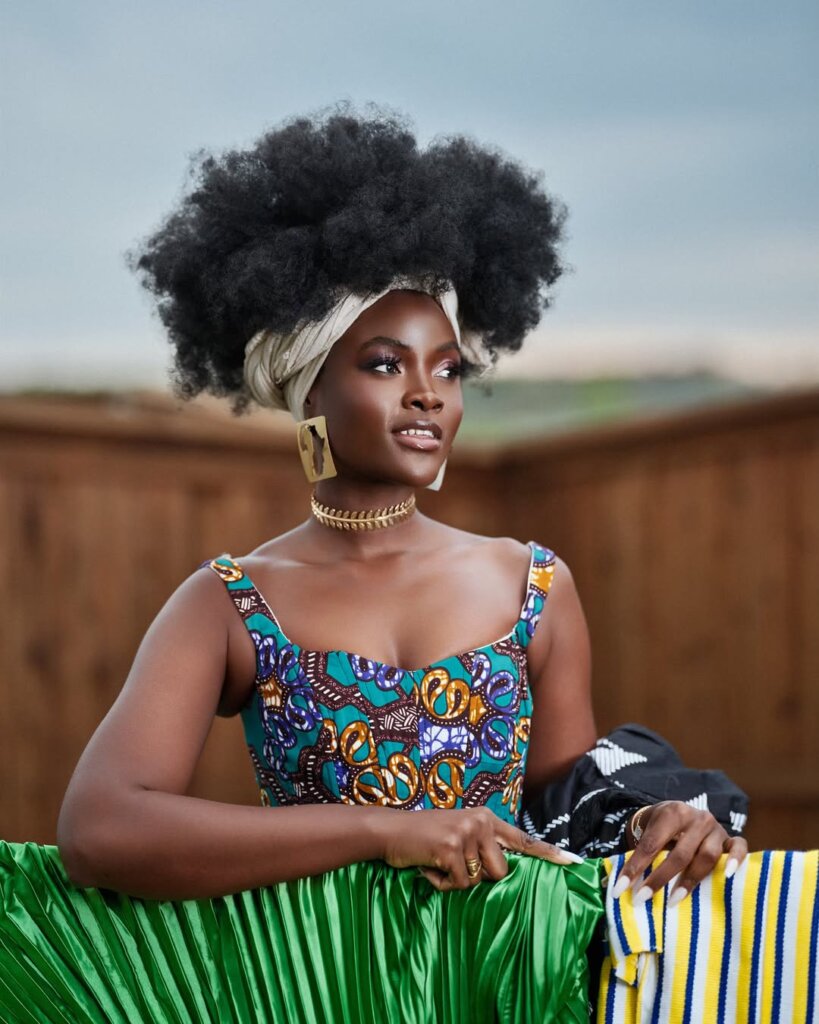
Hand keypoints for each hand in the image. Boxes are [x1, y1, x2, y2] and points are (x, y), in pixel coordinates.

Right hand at [379, 807, 581, 891]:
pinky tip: (428, 868)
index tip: (574, 863)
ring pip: (478, 881)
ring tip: (438, 863)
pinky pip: (458, 884)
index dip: (549, 854)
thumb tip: (503, 874)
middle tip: (454, 864)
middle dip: (480, 877)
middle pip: (502, 871)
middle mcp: (481, 821)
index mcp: (487, 818)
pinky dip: (441, 884)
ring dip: (456, 880)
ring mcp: (467, 832)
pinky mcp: (451, 847)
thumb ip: (482, 847)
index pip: (524, 840)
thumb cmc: (426, 838)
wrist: (390, 830)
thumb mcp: (459, 835)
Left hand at [613, 800, 747, 905]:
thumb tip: (617, 883)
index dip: (635, 867)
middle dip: (659, 878)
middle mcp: (696, 818)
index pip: (651, 843)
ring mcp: (715, 828)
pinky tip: (727, 876)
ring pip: (707, 856)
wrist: (681, 813)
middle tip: (643, 898)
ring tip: (673, 900)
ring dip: (689, 881)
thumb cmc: (662, 828)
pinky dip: (736, 860)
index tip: (621, 889)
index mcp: (672, 812)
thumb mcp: (648, 831)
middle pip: (679, 853)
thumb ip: (640, 853)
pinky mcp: (730, 838)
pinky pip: (739, 847)